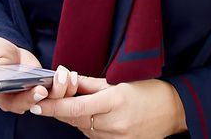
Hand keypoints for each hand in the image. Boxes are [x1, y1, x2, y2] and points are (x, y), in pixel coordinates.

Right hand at [0, 37, 78, 113]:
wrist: (9, 51)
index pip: (2, 100)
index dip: (14, 97)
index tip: (24, 91)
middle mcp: (9, 99)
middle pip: (22, 104)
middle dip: (33, 99)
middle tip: (42, 90)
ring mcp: (26, 96)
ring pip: (40, 102)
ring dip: (53, 93)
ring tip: (60, 78)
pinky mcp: (40, 90)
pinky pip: (52, 94)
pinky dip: (61, 87)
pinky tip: (67, 75)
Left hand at [32, 77, 186, 137]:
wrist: (173, 111)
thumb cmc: (147, 90)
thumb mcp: (119, 82)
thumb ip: (89, 84)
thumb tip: (66, 78)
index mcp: (114, 101)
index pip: (75, 107)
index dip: (53, 106)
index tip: (36, 105)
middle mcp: (114, 123)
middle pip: (75, 119)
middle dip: (59, 110)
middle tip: (46, 100)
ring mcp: (117, 137)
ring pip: (83, 128)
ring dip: (74, 117)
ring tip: (76, 103)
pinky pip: (94, 136)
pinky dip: (87, 125)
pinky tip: (92, 115)